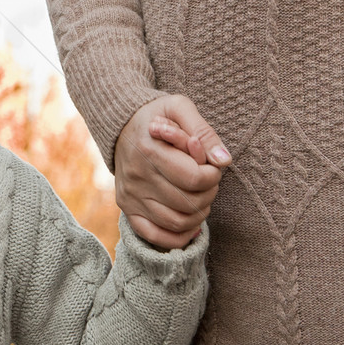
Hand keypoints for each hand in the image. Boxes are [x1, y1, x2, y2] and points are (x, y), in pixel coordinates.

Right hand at [114, 95, 229, 249]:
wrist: (119, 124)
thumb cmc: (156, 115)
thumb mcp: (179, 108)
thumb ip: (204, 131)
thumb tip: (224, 161)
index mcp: (149, 149)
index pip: (194, 179)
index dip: (213, 175)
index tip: (211, 165)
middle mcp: (137, 176)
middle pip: (189, 203)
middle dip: (209, 194)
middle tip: (208, 180)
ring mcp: (130, 195)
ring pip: (176, 223)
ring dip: (199, 214)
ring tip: (200, 197)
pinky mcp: (127, 208)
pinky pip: (155, 236)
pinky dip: (178, 237)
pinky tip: (190, 223)